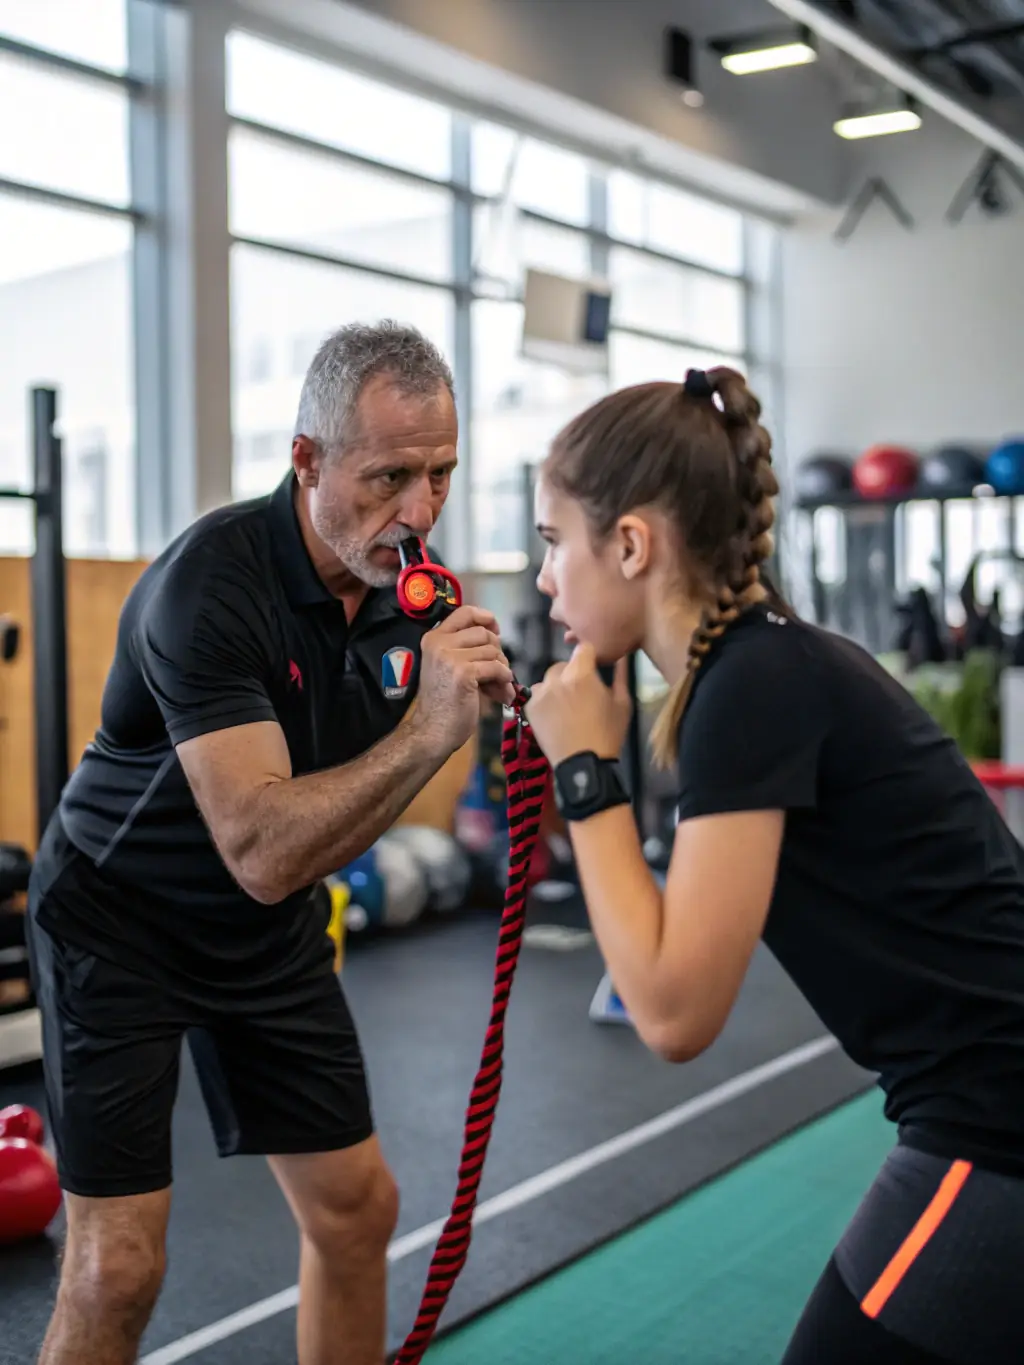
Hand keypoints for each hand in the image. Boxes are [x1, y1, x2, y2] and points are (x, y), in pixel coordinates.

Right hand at [412, 606, 515, 755]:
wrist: (431, 731)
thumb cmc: (443, 703)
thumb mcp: (450, 667)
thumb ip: (467, 649)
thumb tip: (498, 637)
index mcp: (433, 638)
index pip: (465, 612)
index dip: (486, 618)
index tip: (496, 631)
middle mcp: (439, 642)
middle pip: (484, 633)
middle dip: (498, 652)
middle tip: (499, 673)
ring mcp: (450, 656)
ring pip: (492, 650)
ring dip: (503, 669)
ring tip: (500, 688)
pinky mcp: (462, 672)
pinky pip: (496, 667)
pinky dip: (504, 679)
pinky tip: (503, 693)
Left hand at [525, 644, 631, 766]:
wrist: (583, 764)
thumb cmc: (608, 733)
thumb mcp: (622, 703)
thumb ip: (621, 675)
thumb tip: (622, 656)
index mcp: (582, 673)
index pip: (584, 648)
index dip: (591, 657)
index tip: (595, 668)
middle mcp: (557, 678)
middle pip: (564, 664)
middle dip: (573, 673)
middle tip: (582, 693)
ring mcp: (541, 693)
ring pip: (549, 679)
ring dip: (557, 686)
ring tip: (567, 706)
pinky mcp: (530, 708)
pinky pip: (537, 695)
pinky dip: (545, 700)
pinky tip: (556, 715)